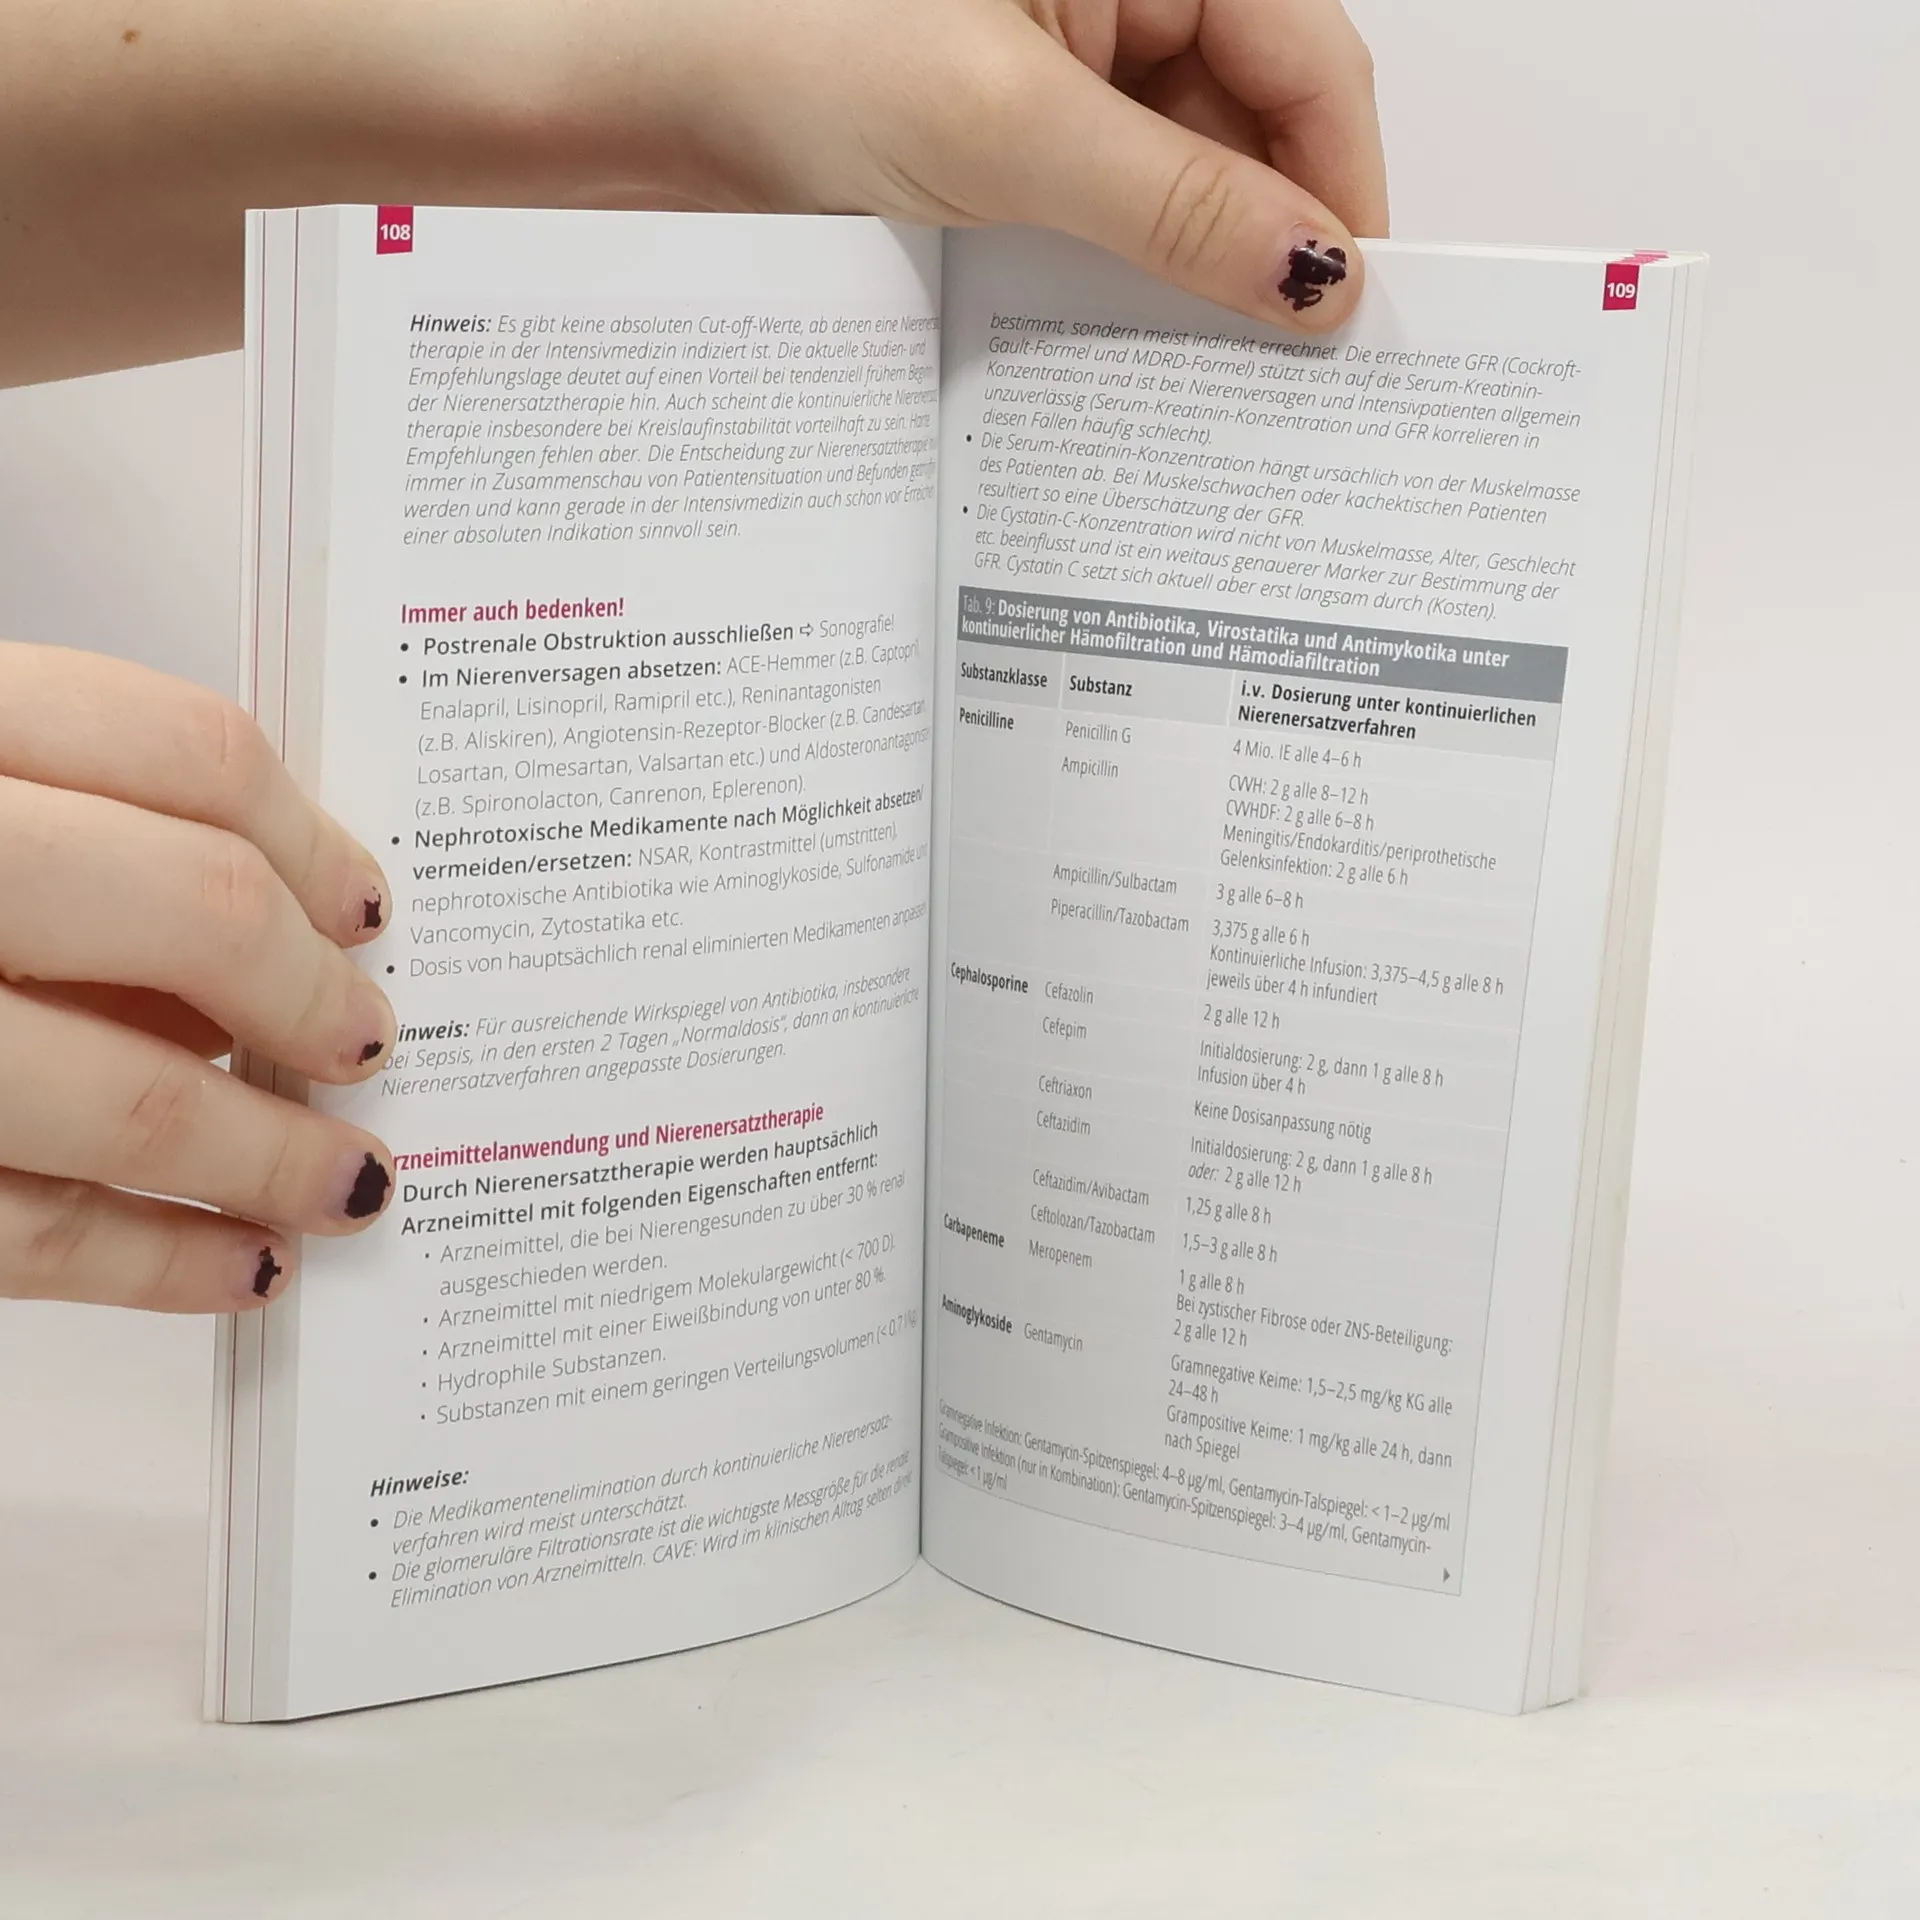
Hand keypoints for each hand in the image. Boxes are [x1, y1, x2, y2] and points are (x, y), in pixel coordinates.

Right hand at [0, 644, 398, 1312]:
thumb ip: (52, 819)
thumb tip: (267, 924)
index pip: (181, 751)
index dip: (310, 837)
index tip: (367, 908)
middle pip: (189, 909)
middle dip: (310, 995)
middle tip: (369, 1043)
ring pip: (121, 1098)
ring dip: (266, 1156)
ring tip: (346, 1182)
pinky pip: (24, 1235)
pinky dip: (156, 1261)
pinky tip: (238, 1268)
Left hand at [2, 0, 1384, 380]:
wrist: (598, 92)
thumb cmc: (771, 42)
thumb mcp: (1001, 122)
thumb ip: (1175, 202)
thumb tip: (1318, 277)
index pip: (1307, 56)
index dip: (1341, 190)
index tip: (1355, 320)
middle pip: (1249, 124)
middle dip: (1267, 248)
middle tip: (1284, 389)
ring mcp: (1049, 69)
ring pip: (1175, 182)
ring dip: (1189, 280)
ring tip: (1205, 394)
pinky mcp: (991, 140)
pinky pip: (1094, 214)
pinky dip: (1113, 285)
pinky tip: (1121, 361)